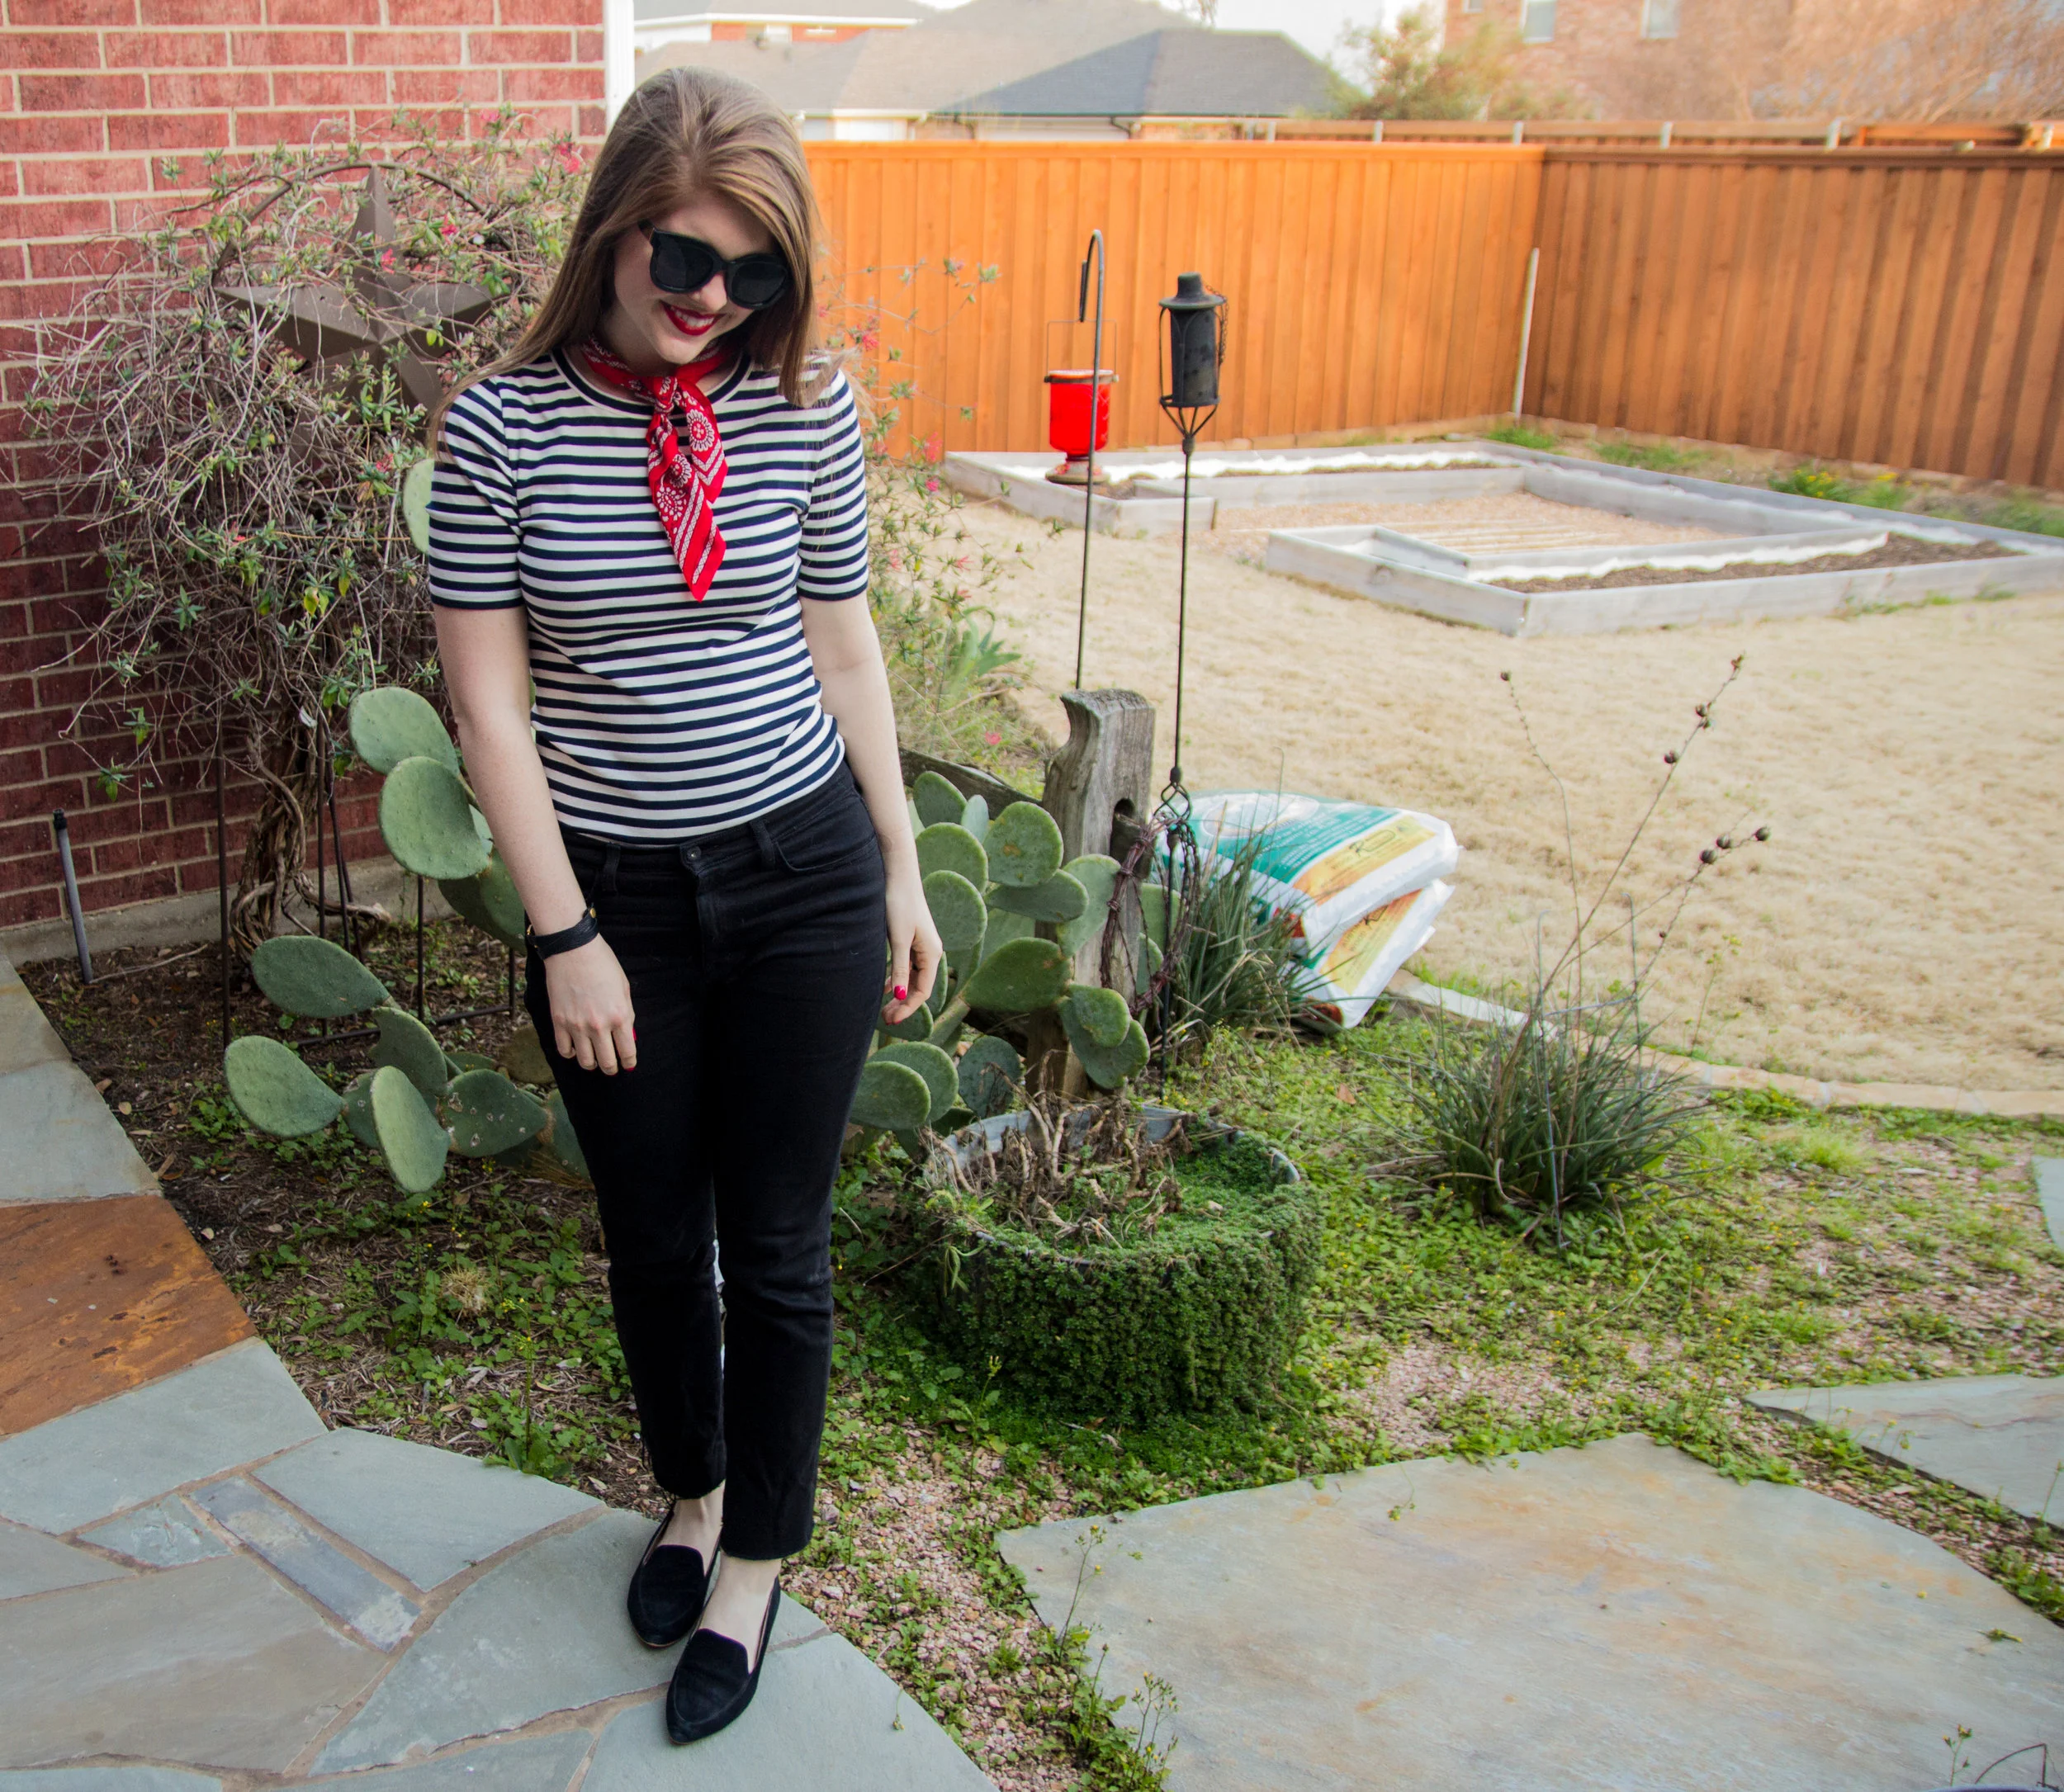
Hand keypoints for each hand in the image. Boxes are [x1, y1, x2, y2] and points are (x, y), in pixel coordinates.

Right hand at [543, 934, 636, 1073]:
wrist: (573, 950)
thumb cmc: (602, 964)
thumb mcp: (624, 988)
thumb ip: (627, 1015)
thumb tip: (627, 1037)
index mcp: (619, 1016)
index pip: (627, 1052)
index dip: (629, 1062)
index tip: (629, 1064)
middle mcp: (599, 1025)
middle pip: (607, 1062)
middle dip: (612, 1068)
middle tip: (612, 1066)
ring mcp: (576, 1026)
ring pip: (585, 1062)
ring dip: (592, 1064)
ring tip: (594, 1059)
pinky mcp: (559, 1022)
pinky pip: (564, 1050)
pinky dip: (571, 1054)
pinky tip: (576, 1048)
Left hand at [881, 861, 941, 1024]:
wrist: (897, 875)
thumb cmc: (899, 904)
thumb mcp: (898, 940)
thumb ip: (901, 969)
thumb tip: (901, 997)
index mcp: (932, 953)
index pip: (923, 991)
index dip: (908, 1008)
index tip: (892, 1021)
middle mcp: (930, 952)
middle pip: (918, 987)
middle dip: (903, 1004)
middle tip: (885, 1020)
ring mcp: (920, 945)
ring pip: (912, 978)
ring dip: (899, 994)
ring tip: (884, 1008)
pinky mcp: (910, 939)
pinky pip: (906, 966)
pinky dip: (897, 978)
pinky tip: (885, 987)